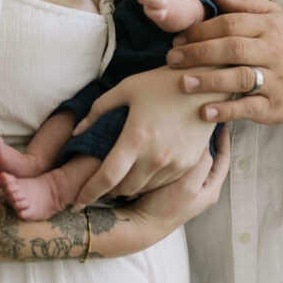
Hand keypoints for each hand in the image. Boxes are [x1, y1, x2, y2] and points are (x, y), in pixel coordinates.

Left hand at [71, 65, 228, 206]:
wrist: (206, 83)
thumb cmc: (162, 82)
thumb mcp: (126, 89)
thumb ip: (98, 111)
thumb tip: (78, 131)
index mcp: (135, 138)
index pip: (106, 177)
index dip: (89, 192)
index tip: (77, 201)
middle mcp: (155, 156)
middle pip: (123, 188)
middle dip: (108, 190)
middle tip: (99, 185)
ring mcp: (174, 162)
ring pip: (143, 188)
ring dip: (128, 187)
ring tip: (120, 179)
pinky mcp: (188, 163)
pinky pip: (162, 182)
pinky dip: (148, 181)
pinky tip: (142, 171)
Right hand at [128, 125, 229, 233]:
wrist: (139, 223)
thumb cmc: (165, 207)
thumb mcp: (188, 184)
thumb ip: (201, 163)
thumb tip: (205, 142)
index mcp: (211, 189)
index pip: (224, 157)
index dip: (224, 138)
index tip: (222, 120)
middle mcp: (201, 188)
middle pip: (210, 157)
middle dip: (208, 138)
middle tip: (204, 119)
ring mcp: (187, 187)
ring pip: (193, 158)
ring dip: (192, 143)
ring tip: (189, 125)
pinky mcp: (172, 185)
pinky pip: (180, 162)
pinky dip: (179, 150)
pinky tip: (172, 140)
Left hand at [167, 0, 282, 124]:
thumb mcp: (272, 17)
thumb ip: (243, 3)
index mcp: (269, 27)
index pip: (231, 24)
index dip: (202, 31)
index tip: (178, 39)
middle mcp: (274, 52)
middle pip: (233, 49)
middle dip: (199, 53)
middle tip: (172, 59)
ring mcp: (275, 80)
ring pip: (241, 78)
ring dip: (209, 81)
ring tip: (182, 83)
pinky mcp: (274, 106)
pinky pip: (248, 108)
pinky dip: (226, 110)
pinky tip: (204, 111)